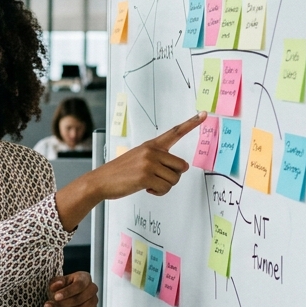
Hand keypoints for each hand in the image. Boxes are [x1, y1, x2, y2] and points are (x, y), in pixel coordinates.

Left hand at [43, 271, 97, 306]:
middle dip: (62, 305)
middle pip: (80, 299)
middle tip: (48, 306)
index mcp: (85, 277)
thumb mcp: (57, 281)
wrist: (66, 294)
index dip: (67, 292)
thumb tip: (59, 283)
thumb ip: (57, 281)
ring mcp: (94, 301)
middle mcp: (92, 289)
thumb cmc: (62, 286)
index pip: (79, 285)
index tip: (55, 297)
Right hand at [55, 112, 206, 228]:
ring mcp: (149, 163)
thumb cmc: (119, 172)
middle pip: (181, 166)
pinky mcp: (146, 176)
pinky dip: (158, 192)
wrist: (100, 180)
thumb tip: (176, 170)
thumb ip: (156, 159)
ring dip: (164, 186)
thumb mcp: (137, 158)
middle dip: (172, 176)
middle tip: (157, 179)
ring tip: (149, 183)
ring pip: (175, 179)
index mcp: (151, 145)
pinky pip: (166, 188)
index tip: (204, 114)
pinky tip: (145, 188)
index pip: (174, 132)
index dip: (191, 123)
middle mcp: (151, 151)